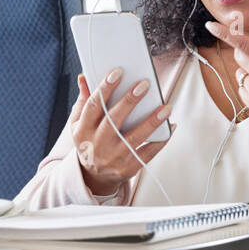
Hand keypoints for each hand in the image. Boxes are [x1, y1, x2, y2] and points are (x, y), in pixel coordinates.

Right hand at [67, 69, 174, 197]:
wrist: (94, 176)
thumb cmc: (89, 142)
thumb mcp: (79, 124)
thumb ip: (83, 100)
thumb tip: (83, 77)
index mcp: (83, 130)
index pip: (93, 106)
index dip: (105, 88)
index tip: (117, 73)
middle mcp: (97, 144)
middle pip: (114, 120)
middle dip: (129, 101)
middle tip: (144, 85)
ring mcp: (113, 157)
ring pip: (134, 137)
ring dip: (152, 121)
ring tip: (166, 107)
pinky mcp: (128, 168)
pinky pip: (148, 153)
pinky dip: (161, 140)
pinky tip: (170, 125)